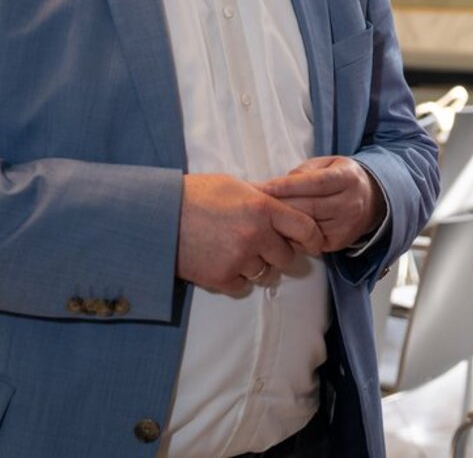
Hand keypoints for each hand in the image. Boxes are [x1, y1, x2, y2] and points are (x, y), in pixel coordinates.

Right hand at [176, 173, 324, 294]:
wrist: (158, 215)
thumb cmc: (196, 194)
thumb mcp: (235, 186)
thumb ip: (262, 199)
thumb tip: (282, 207)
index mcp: (264, 208)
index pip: (305, 228)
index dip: (313, 238)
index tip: (314, 244)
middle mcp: (256, 235)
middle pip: (286, 256)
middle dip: (279, 253)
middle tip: (264, 246)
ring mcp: (239, 259)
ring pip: (264, 273)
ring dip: (256, 266)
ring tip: (236, 252)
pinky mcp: (221, 278)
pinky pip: (242, 285)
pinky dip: (236, 278)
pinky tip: (223, 263)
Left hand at [258, 156, 385, 251]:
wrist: (371, 200)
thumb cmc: (342, 179)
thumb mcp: (328, 164)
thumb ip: (305, 171)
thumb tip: (279, 184)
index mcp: (347, 178)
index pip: (313, 183)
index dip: (285, 186)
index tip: (261, 188)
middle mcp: (349, 203)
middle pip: (307, 208)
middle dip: (277, 206)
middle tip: (250, 205)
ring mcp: (345, 226)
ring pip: (305, 228)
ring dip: (280, 224)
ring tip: (257, 219)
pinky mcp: (338, 243)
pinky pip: (307, 242)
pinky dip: (289, 237)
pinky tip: (275, 231)